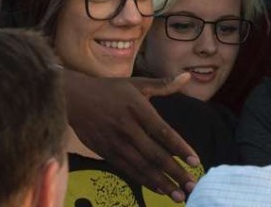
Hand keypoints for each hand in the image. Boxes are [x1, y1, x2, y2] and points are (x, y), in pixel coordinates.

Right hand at [64, 70, 198, 201]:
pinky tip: (158, 189)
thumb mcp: (137, 83)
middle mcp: (128, 129)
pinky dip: (144, 181)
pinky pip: (128, 170)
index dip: (180, 149)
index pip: (164, 133)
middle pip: (155, 155)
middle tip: (192, 186)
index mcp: (139, 110)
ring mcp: (116, 143)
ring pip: (142, 167)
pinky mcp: (106, 153)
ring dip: (162, 183)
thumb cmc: (110, 90)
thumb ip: (164, 84)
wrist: (74, 99)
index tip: (196, 162)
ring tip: (179, 196)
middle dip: (175, 173)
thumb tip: (187, 76)